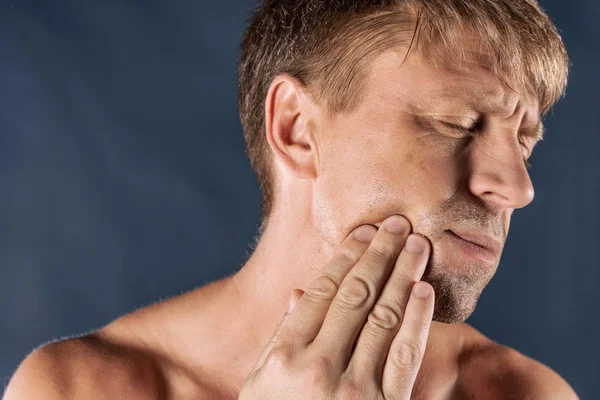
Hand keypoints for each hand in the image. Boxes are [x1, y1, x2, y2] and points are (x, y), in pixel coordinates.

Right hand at [239, 215, 433, 398]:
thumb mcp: (263, 385)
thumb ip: (281, 338)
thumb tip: (297, 293)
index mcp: (285, 356)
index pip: (322, 291)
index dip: (345, 257)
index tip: (362, 232)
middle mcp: (319, 366)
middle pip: (356, 295)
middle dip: (379, 253)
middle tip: (396, 223)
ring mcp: (355, 388)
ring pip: (385, 316)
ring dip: (403, 274)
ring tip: (416, 243)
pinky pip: (405, 354)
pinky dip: (416, 318)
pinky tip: (423, 290)